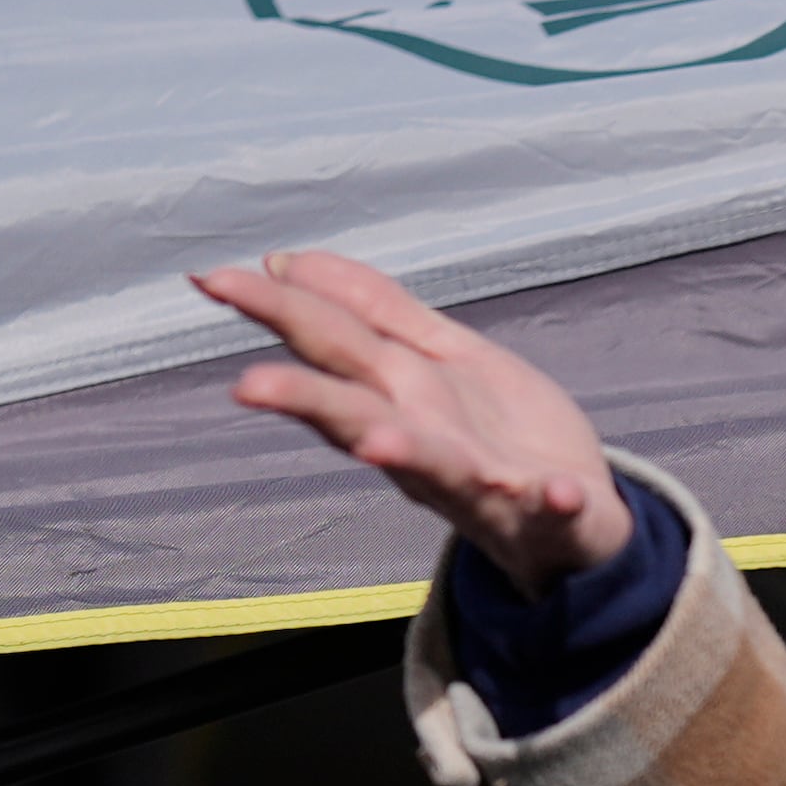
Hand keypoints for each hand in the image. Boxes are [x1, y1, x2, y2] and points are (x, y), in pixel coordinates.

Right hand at [191, 252, 631, 589]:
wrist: (574, 525)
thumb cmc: (490, 436)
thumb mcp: (428, 359)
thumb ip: (367, 309)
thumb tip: (284, 260)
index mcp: (395, 395)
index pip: (328, 345)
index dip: (274, 310)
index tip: (211, 280)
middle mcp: (425, 441)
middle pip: (358, 411)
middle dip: (307, 399)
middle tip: (248, 385)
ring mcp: (487, 482)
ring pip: (436, 466)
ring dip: (406, 453)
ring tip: (378, 443)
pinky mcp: (553, 513)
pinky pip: (552, 509)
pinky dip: (552, 500)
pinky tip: (553, 490)